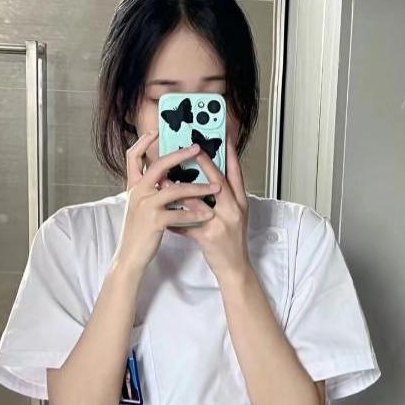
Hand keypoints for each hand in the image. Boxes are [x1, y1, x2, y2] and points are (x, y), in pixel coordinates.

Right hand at [112, 131, 220, 272]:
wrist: (130, 257)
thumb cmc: (139, 232)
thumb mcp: (140, 207)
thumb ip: (150, 191)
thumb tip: (166, 179)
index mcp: (134, 186)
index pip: (133, 156)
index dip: (143, 142)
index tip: (157, 131)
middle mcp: (138, 192)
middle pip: (159, 166)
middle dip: (180, 155)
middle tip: (198, 148)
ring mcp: (145, 206)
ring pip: (175, 190)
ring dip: (198, 188)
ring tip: (216, 188)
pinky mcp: (154, 221)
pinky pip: (179, 213)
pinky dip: (195, 213)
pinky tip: (208, 214)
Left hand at [160, 131, 250, 282]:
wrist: (235, 268)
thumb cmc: (232, 241)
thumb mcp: (234, 216)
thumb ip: (224, 197)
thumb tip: (209, 178)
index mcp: (240, 202)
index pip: (236, 173)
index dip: (230, 153)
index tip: (223, 135)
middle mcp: (234, 210)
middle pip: (218, 181)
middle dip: (204, 163)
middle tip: (191, 147)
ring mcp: (222, 224)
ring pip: (198, 201)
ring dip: (179, 190)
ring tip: (165, 180)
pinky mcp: (209, 238)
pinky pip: (187, 225)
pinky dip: (174, 219)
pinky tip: (163, 213)